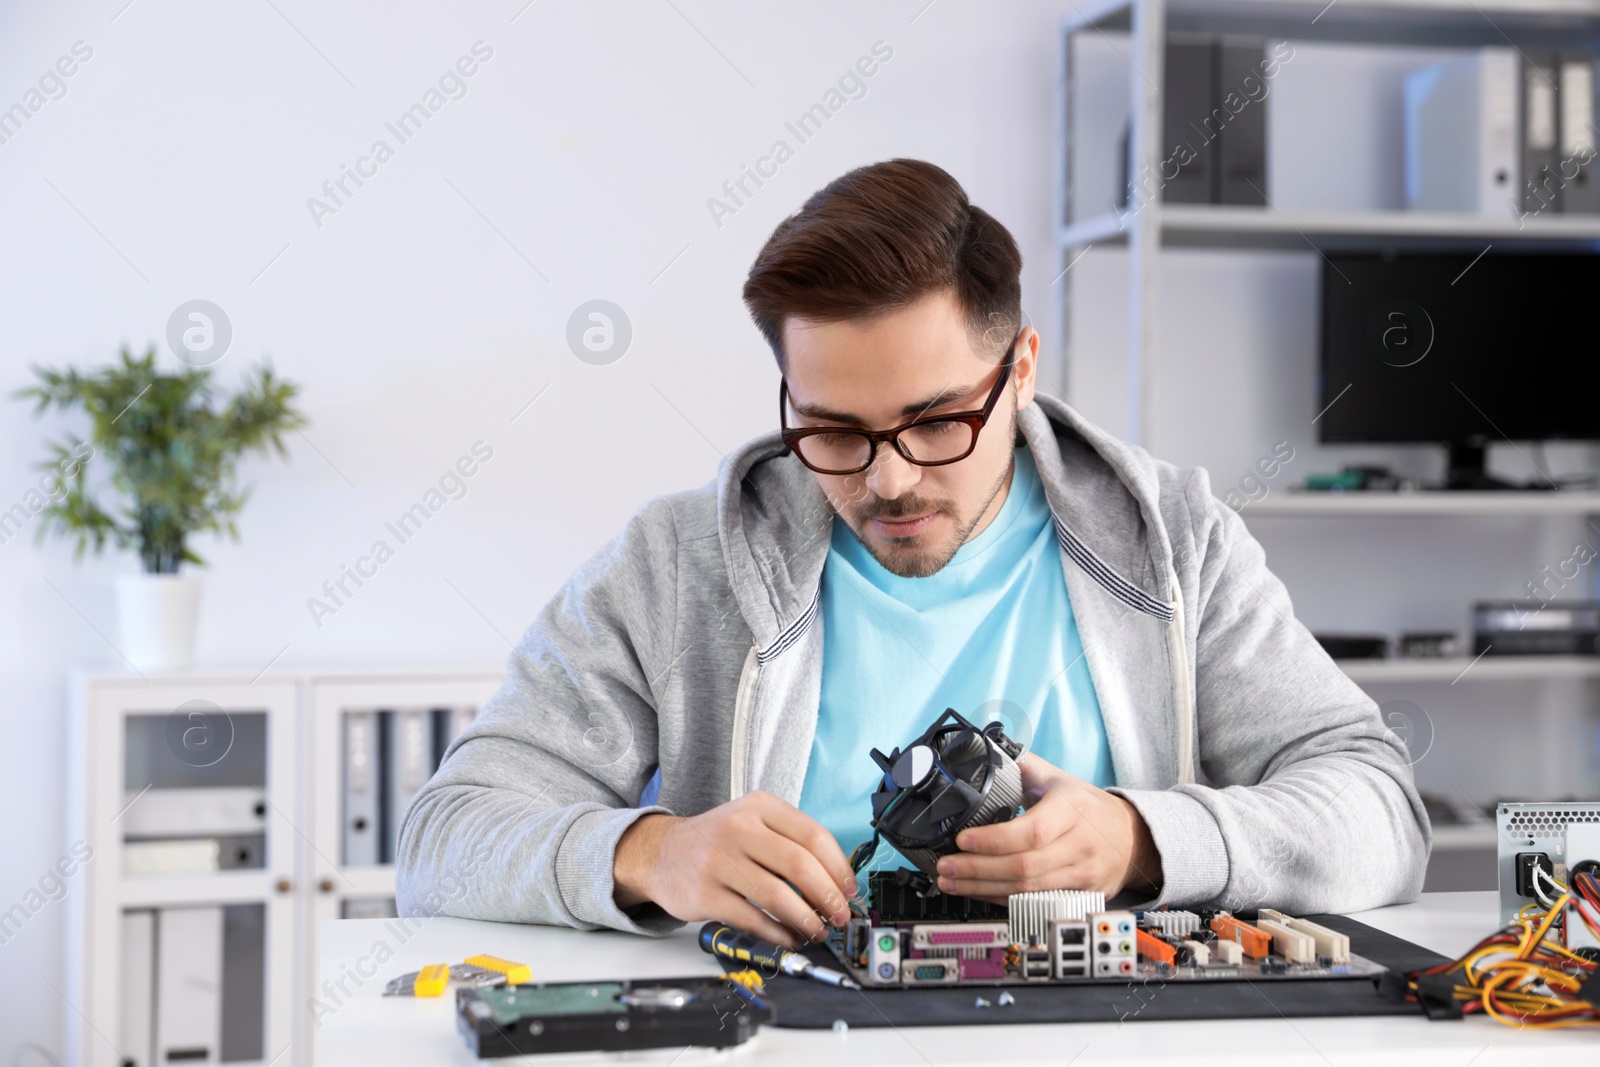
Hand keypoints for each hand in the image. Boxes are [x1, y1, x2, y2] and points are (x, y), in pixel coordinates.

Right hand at [612, 791, 856, 949]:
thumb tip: (837, 882)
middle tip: (839, 915)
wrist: (661, 853)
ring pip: (778, 896)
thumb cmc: (717, 841)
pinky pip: (753, 919)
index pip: (813, 835)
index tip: (849, 889)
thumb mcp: (753, 822)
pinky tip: (790, 938)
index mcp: (759, 807)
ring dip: (806, 920)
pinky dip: (779, 934)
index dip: (839, 867)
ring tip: (817, 931)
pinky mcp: (705, 894)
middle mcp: (739, 829)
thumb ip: (791, 842)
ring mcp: (719, 861)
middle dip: (828, 896)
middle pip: (800, 865)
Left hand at [933, 753, 1161, 903]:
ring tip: (951, 881)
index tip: (963, 839)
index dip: (994, 840)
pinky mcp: (1078, 896)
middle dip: (978, 870)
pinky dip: (1000, 899)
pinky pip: (1033, 903)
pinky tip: (977, 893)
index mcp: (1072, 809)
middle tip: (946, 866)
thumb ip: (1021, 764)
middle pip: (1024, 867)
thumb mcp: (1058, 779)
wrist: (1131, 839)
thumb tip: (983, 750)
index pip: (1032, 831)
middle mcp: (1079, 844)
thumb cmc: (1088, 807)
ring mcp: (1081, 875)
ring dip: (982, 888)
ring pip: (1026, 890)